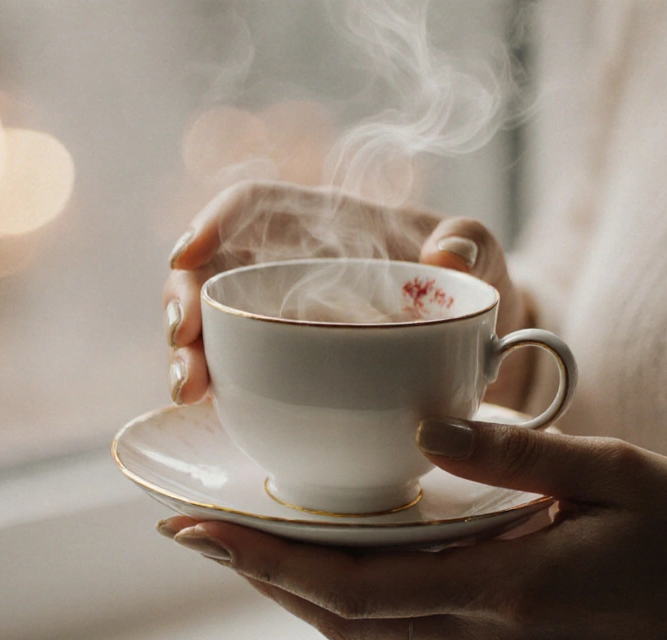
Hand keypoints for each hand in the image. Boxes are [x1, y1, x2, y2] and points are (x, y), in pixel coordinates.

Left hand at [157, 419, 666, 639]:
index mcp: (509, 586)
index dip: (264, 559)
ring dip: (300, 586)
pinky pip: (405, 623)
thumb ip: (515, 453)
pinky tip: (337, 552)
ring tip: (249, 537)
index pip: (353, 584)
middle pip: (340, 616)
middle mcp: (487, 631)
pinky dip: (355, 591)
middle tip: (196, 527)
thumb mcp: (616, 472)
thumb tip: (424, 427)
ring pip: (366, 626)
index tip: (195, 526)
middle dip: (261, 574)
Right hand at [161, 180, 530, 406]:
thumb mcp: (485, 256)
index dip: (215, 221)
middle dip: (184, 299)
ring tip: (189, 389)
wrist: (483, 344)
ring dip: (188, 353)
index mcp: (327, 223)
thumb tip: (449, 256)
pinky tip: (209, 407)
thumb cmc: (474, 282)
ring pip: (212, 325)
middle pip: (213, 269)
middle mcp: (289, 267)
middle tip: (182, 340)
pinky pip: (236, 370)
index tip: (188, 253)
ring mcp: (280, 319)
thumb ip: (472, 243)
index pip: (256, 206)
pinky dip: (216, 387)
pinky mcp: (283, 366)